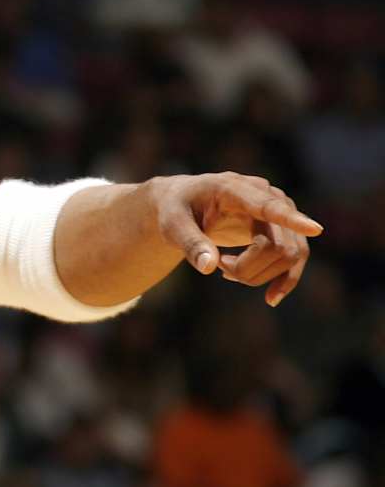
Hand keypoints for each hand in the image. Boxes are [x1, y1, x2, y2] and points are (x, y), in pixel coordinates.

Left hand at [149, 173, 321, 306]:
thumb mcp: (172, 225)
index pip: (268, 206)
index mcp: (235, 188)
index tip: (315, 229)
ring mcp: (281, 210)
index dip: (290, 219)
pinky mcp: (285, 227)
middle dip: (248, 269)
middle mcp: (267, 195)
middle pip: (278, 246)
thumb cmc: (176, 211)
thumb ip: (189, 243)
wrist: (186, 203)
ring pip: (290, 256)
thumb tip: (208, 267)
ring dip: (259, 275)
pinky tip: (270, 298)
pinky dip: (283, 280)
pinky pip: (296, 259)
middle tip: (217, 267)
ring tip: (226, 269)